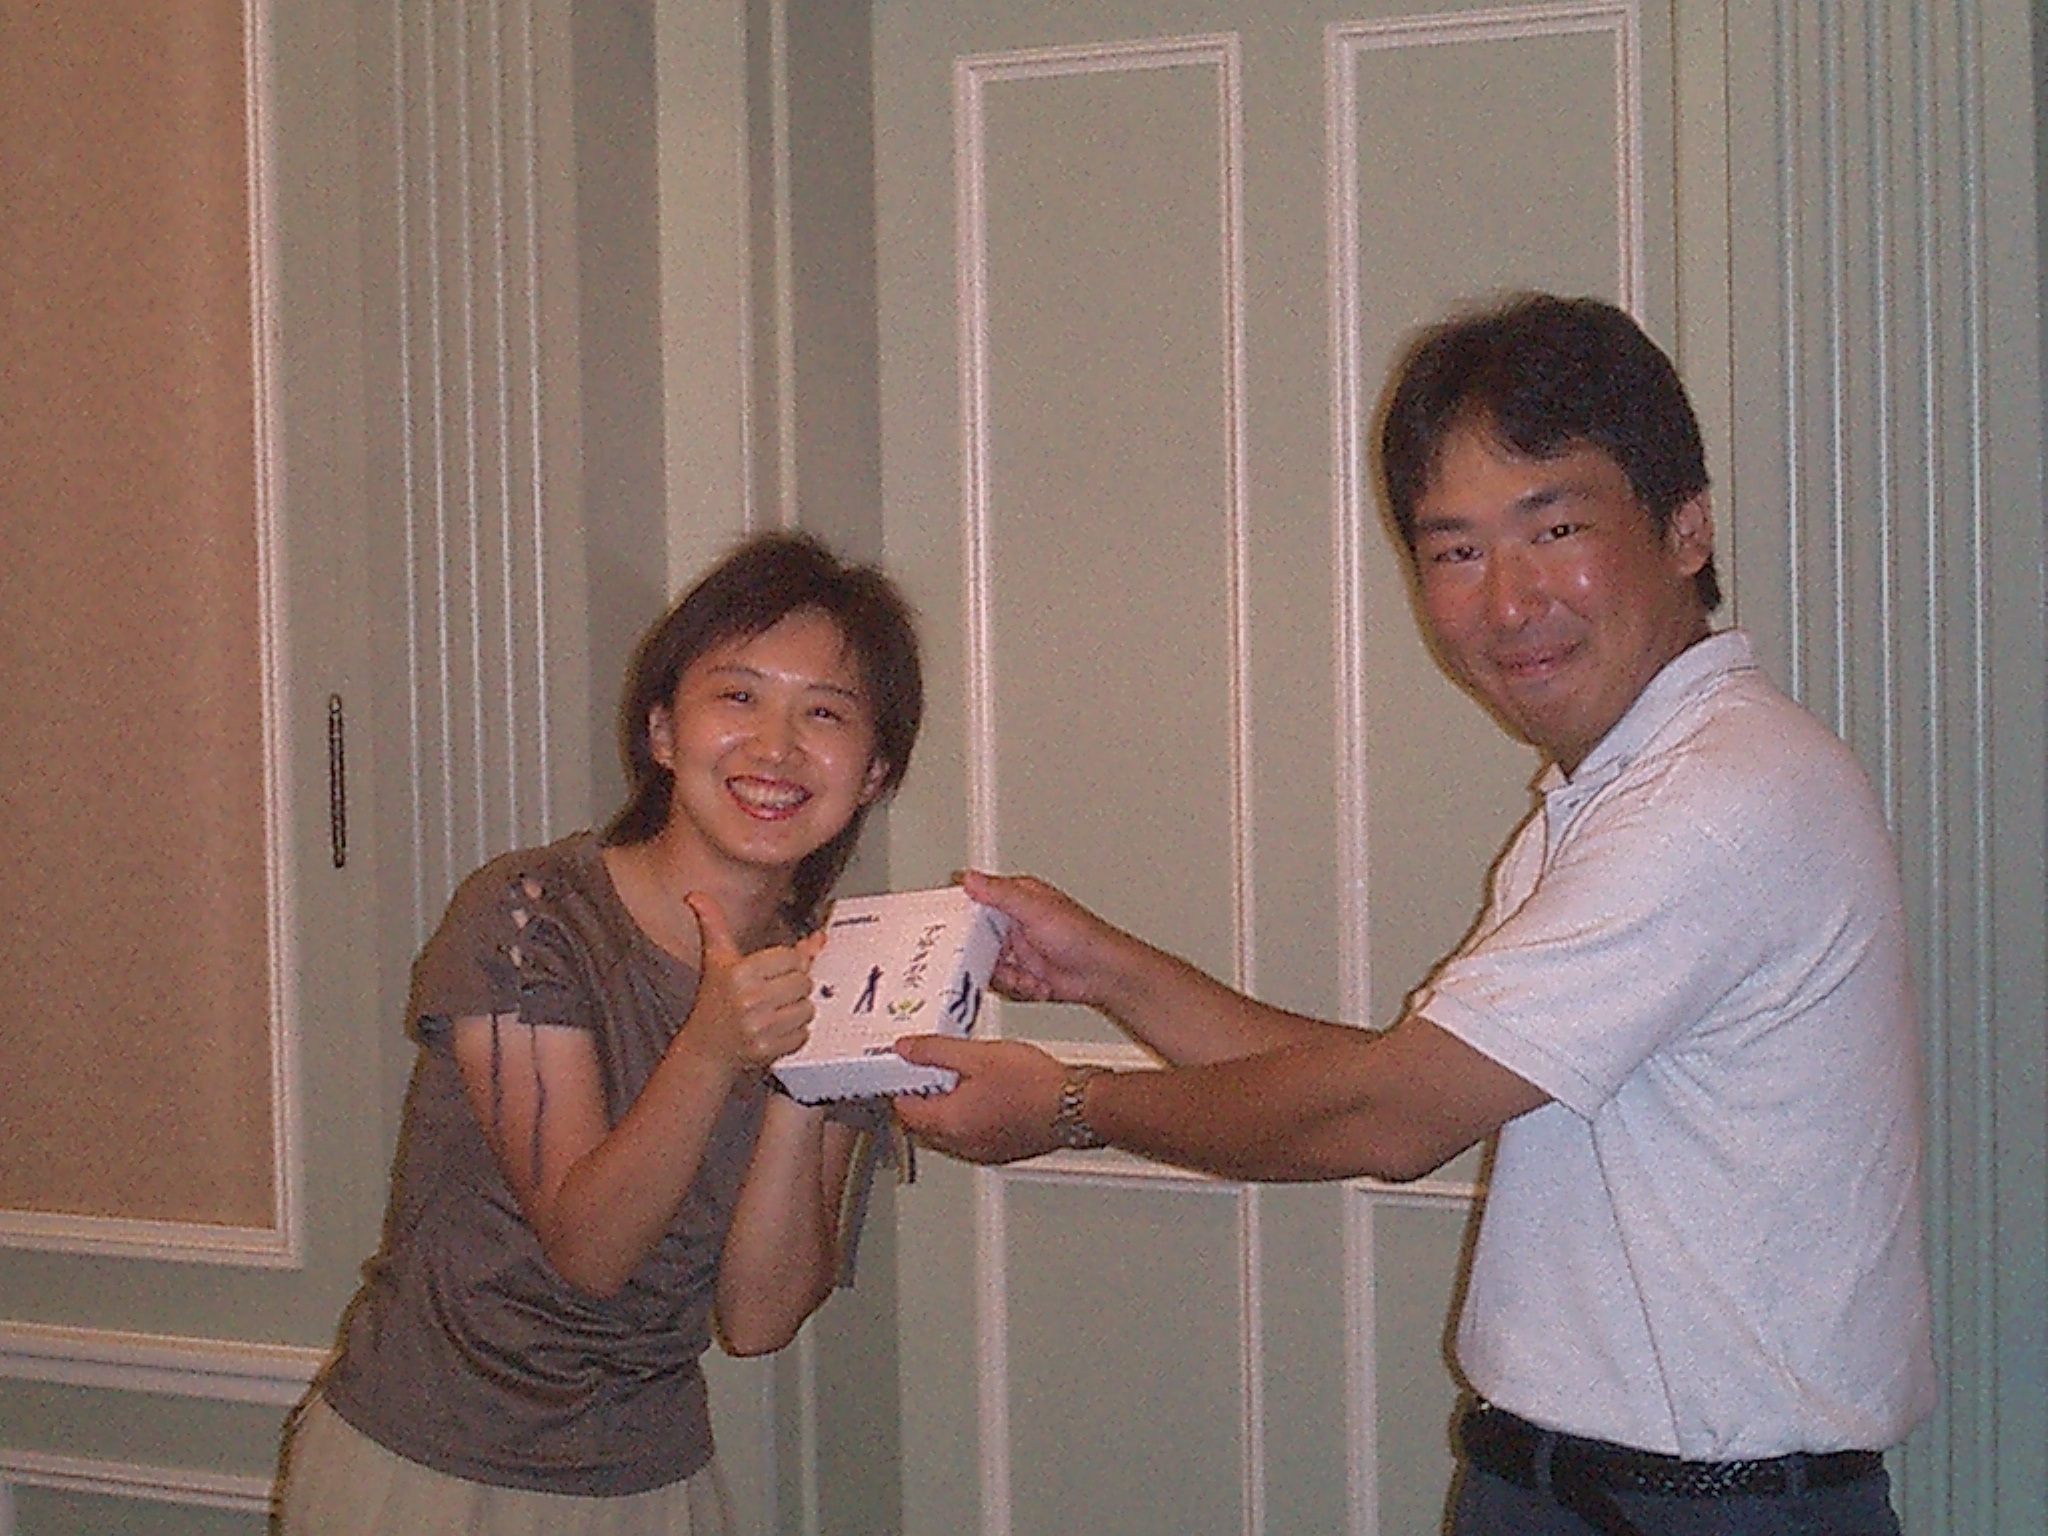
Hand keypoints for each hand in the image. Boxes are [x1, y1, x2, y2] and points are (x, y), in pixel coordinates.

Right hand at [675, 892, 826, 1070]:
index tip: (774, 970)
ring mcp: (759, 1027)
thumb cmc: (714, 1002)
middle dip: (794, 986)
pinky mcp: (768, 1050)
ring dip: (797, 1010)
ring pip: (807, 1008)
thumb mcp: (715, 959)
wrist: (705, 1049)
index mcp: (738, 973)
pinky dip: (796, 1033)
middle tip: (775, 991)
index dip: (788, 962)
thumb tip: (696, 896)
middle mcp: (749, 1000)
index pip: (791, 957)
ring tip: (775, 1010)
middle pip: (803, 982)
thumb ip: (714, 924)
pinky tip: (776, 1029)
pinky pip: (804, 1034)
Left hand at [890, 1036, 1068, 1163]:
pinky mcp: (1000, 1152)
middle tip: (932, 1069)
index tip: (906, 1066)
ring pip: (946, 1132)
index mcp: (948, 1123)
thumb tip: (905, 1049)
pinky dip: (967, 1119)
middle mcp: (961, 1145)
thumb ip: (935, 1051)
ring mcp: (982, 1152)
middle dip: (922, 1097)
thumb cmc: (1034, 1085)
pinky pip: (970, 1137)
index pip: (903, 1109)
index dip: (900, 1085)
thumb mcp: (977, 1054)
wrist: (1075, 1107)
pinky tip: (985, 1094)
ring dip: (945, 1109)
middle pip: (922, 1125)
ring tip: (961, 1077)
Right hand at [960, 870, 1129, 1007]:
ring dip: (1009, 976)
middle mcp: (1014, 923)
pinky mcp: (1024, 974)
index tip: (954, 933)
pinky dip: (1020, 988)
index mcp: (1016, 899)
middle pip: (977, 941)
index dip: (963, 918)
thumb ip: (999, 893)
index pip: (976, 903)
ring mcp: (1019, 950)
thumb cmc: (1082, 935)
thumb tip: (970, 878)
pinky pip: (1005, 984)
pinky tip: (1039, 984)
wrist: (1103, 974)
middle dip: (986, 958)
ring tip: (1028, 975)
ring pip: (990, 966)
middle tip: (999, 962)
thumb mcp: (1034, 909)